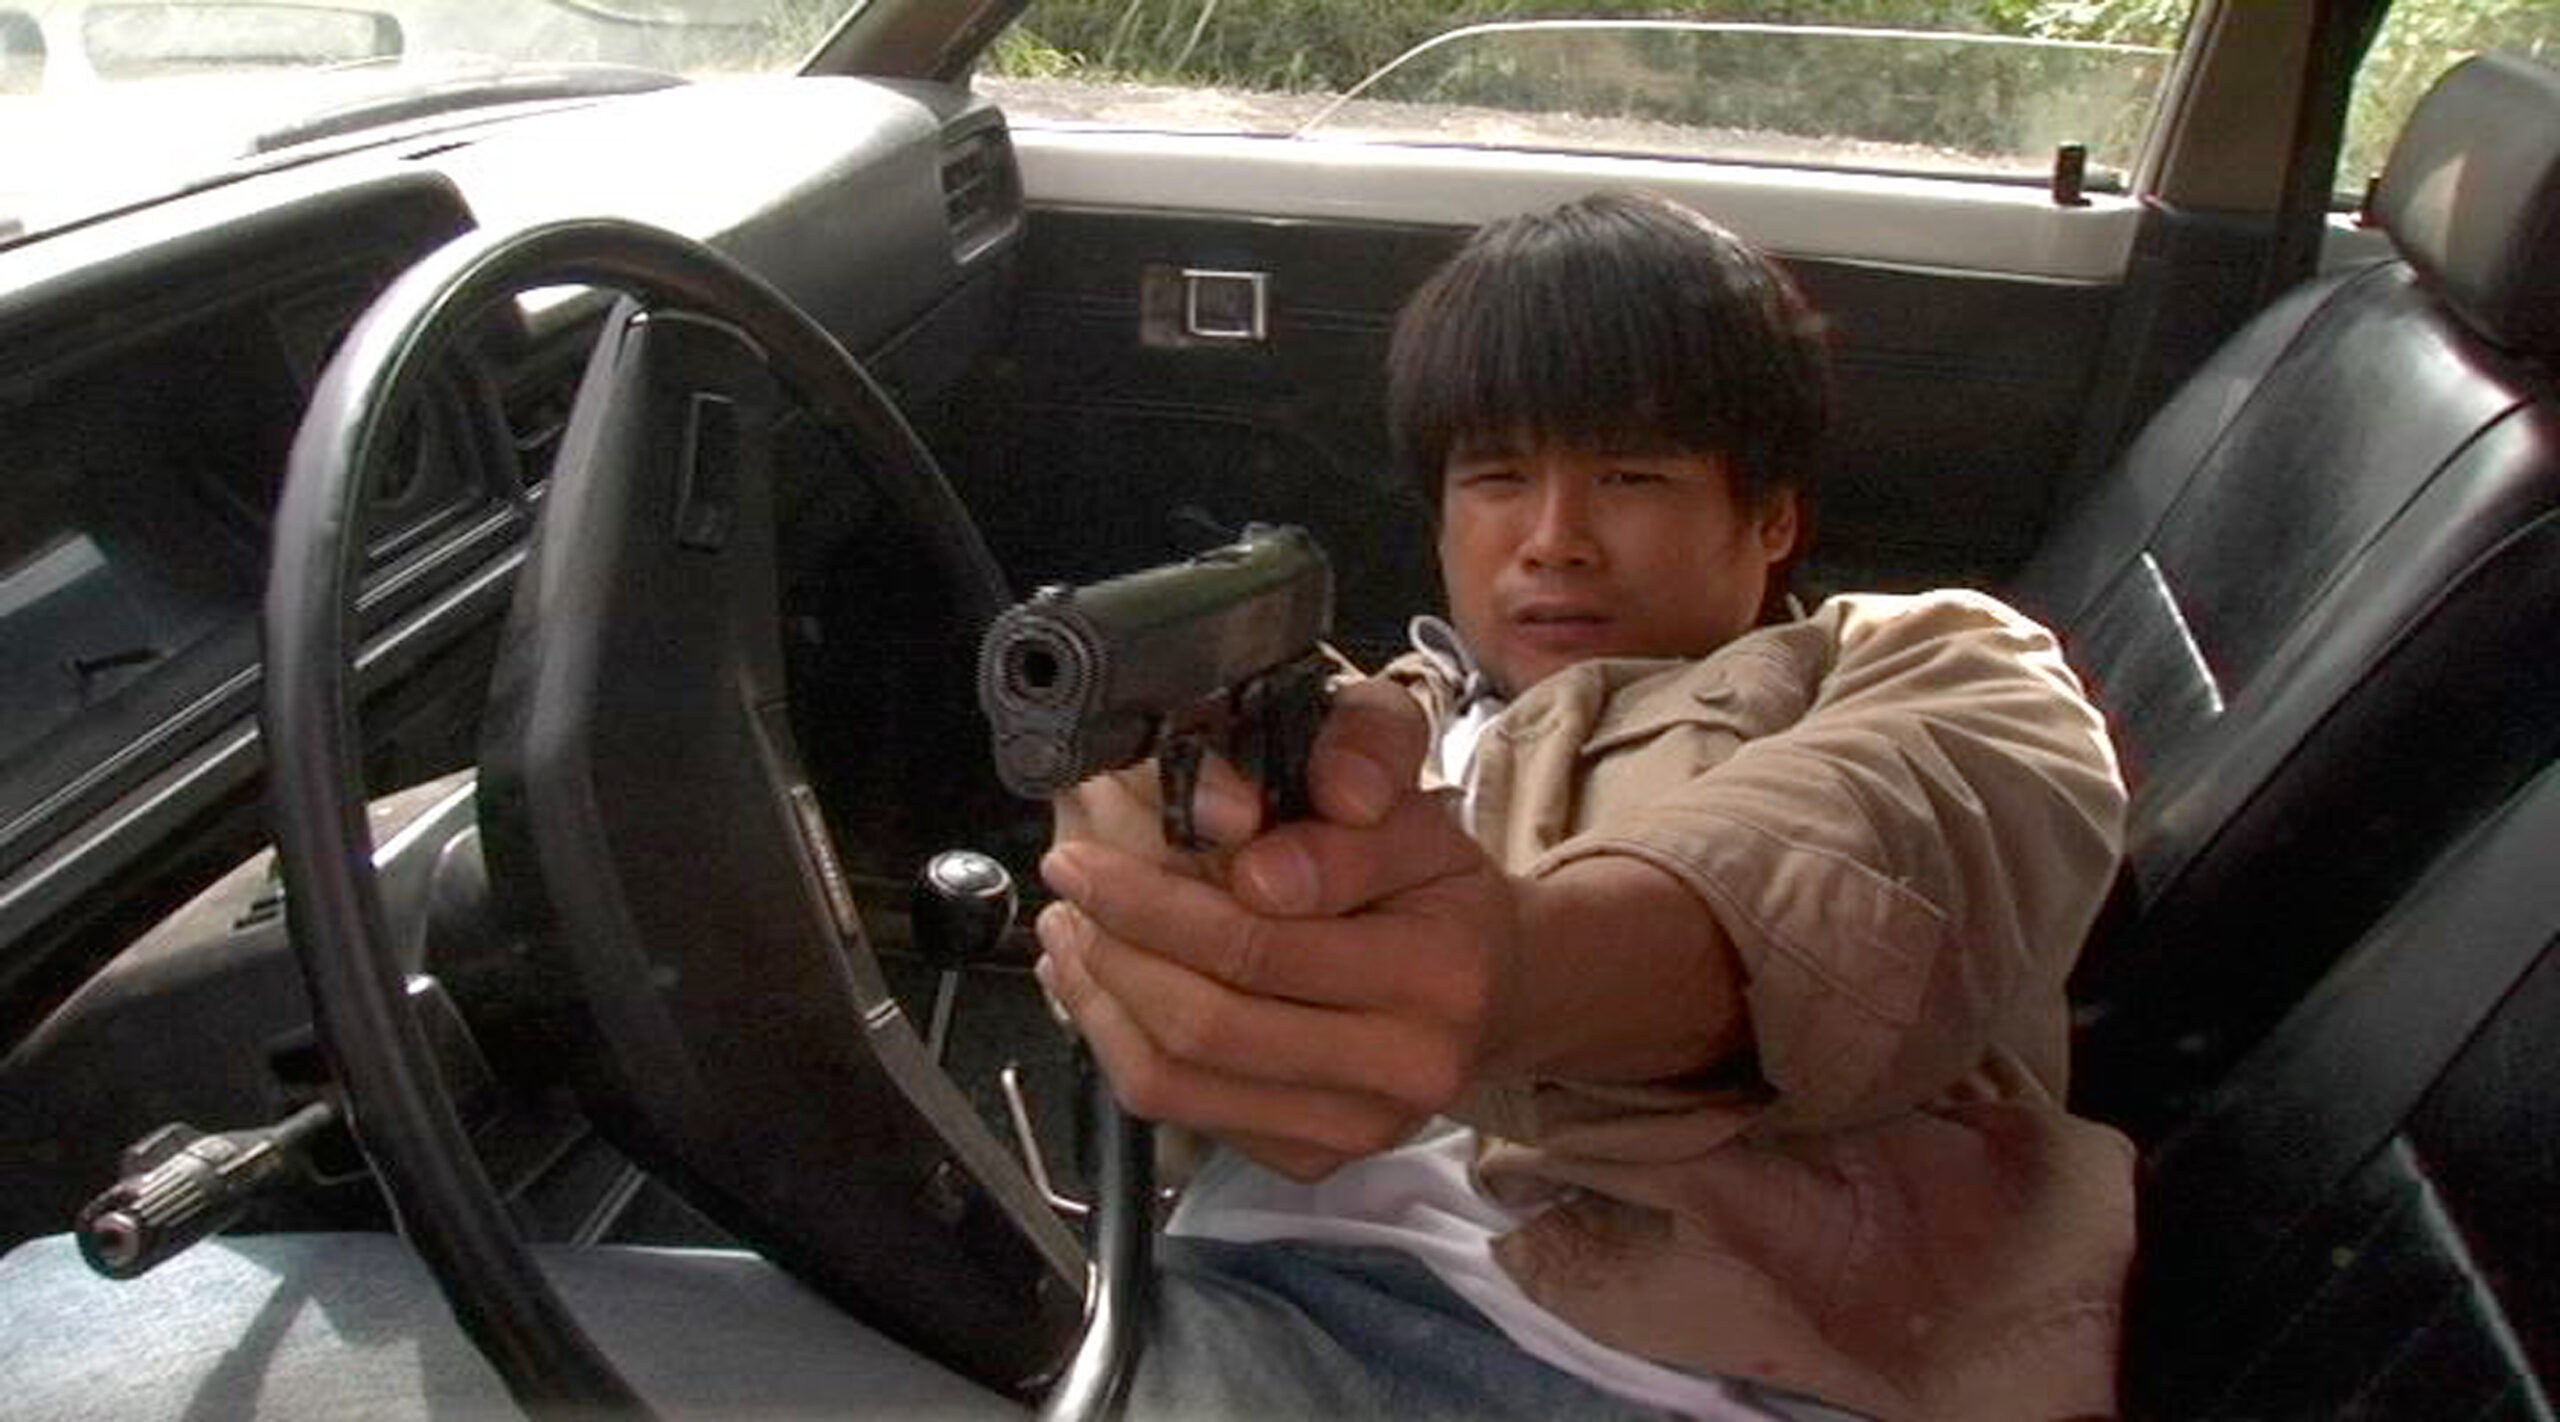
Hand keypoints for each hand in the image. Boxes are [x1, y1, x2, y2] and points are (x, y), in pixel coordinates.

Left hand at [1034, 681, 1522, 1180]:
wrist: (1490, 984)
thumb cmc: (1433, 880)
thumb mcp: (1408, 804)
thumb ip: (1342, 798)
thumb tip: (1252, 863)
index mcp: (1439, 972)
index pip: (1260, 945)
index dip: (1155, 900)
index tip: (1089, 851)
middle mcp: (1407, 1068)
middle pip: (1207, 1024)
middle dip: (1115, 946)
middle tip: (1067, 879)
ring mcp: (1357, 1128)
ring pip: (1179, 1082)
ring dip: (1100, 1000)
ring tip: (1070, 929)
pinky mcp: (1313, 1159)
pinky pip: (1184, 1116)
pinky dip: (1121, 1046)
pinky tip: (1101, 985)